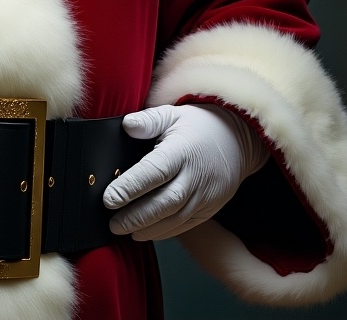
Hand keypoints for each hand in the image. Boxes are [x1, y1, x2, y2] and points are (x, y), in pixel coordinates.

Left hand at [103, 103, 267, 240]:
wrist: (237, 139)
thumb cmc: (198, 126)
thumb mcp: (172, 114)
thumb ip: (149, 120)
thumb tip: (127, 125)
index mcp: (182, 151)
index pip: (154, 172)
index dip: (131, 187)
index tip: (109, 199)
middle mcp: (195, 177)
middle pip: (164, 202)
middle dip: (136, 216)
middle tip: (112, 224)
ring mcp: (205, 196)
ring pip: (175, 218)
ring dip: (149, 228)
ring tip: (124, 230)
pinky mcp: (210, 208)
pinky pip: (186, 225)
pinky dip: (165, 232)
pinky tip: (146, 233)